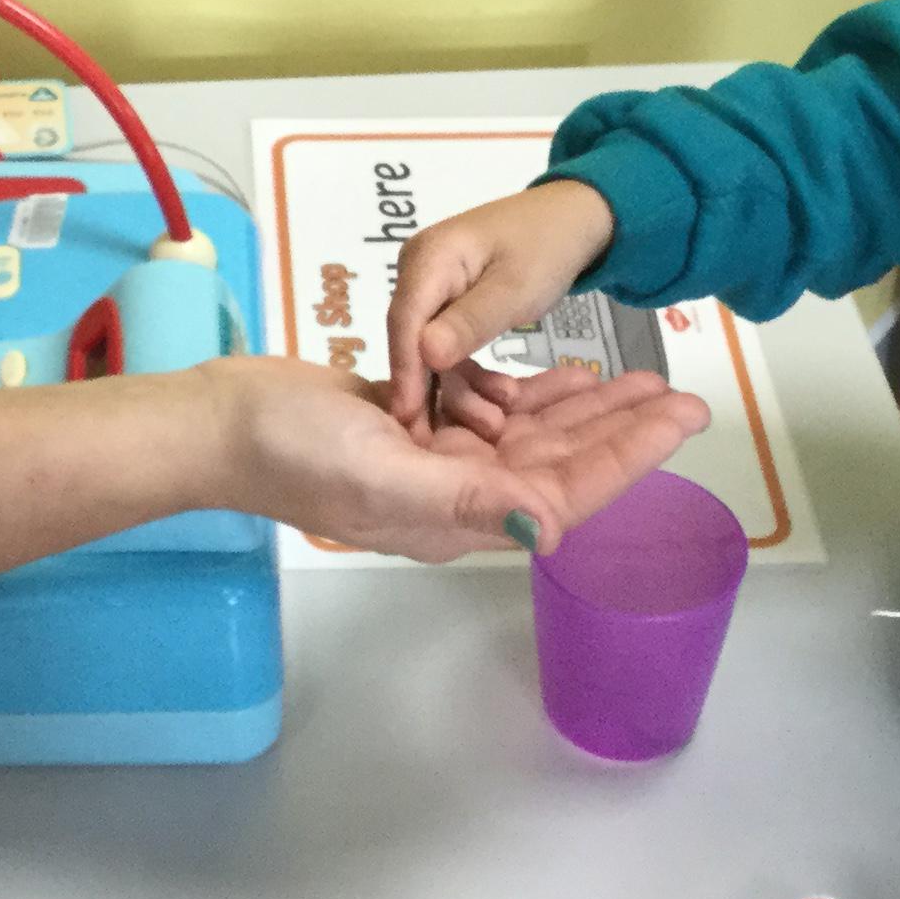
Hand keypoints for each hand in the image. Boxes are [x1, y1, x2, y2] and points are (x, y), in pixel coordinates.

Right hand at [223, 354, 706, 562]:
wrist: (218, 423)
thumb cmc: (291, 447)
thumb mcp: (380, 471)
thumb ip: (466, 500)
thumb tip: (547, 526)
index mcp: (455, 515)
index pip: (564, 489)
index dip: (627, 456)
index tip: (680, 420)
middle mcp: (454, 494)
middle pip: (559, 461)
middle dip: (622, 429)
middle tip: (681, 393)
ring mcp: (432, 461)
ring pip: (530, 435)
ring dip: (583, 407)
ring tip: (638, 376)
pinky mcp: (411, 426)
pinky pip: (489, 412)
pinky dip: (529, 393)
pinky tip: (563, 372)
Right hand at [382, 180, 618, 425]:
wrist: (573, 219)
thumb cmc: (547, 246)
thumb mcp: (515, 288)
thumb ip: (470, 322)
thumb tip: (424, 354)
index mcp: (429, 258)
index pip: (405, 320)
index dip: (405, 370)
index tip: (407, 417)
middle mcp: (418, 272)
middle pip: (411, 338)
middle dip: (431, 386)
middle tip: (449, 438)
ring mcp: (431, 289)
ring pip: (430, 349)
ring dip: (458, 385)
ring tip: (492, 423)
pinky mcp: (446, 305)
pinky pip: (447, 346)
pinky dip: (468, 372)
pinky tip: (494, 400)